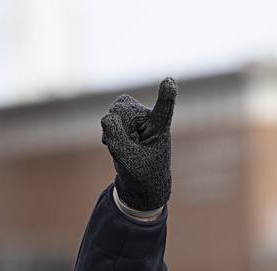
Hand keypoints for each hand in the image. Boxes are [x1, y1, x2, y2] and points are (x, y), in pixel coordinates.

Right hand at [101, 77, 176, 210]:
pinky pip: (108, 119)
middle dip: (117, 126)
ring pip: (113, 112)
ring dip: (113, 131)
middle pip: (123, 108)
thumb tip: (107, 116)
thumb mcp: (128, 161)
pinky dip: (109, 133)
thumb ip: (117, 139)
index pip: (163, 110)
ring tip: (126, 146)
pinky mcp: (126, 120)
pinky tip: (119, 143)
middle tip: (129, 147)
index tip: (170, 81)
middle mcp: (149, 118)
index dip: (166, 96)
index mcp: (160, 129)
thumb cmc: (142, 173)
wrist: (141, 182)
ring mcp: (137, 117)